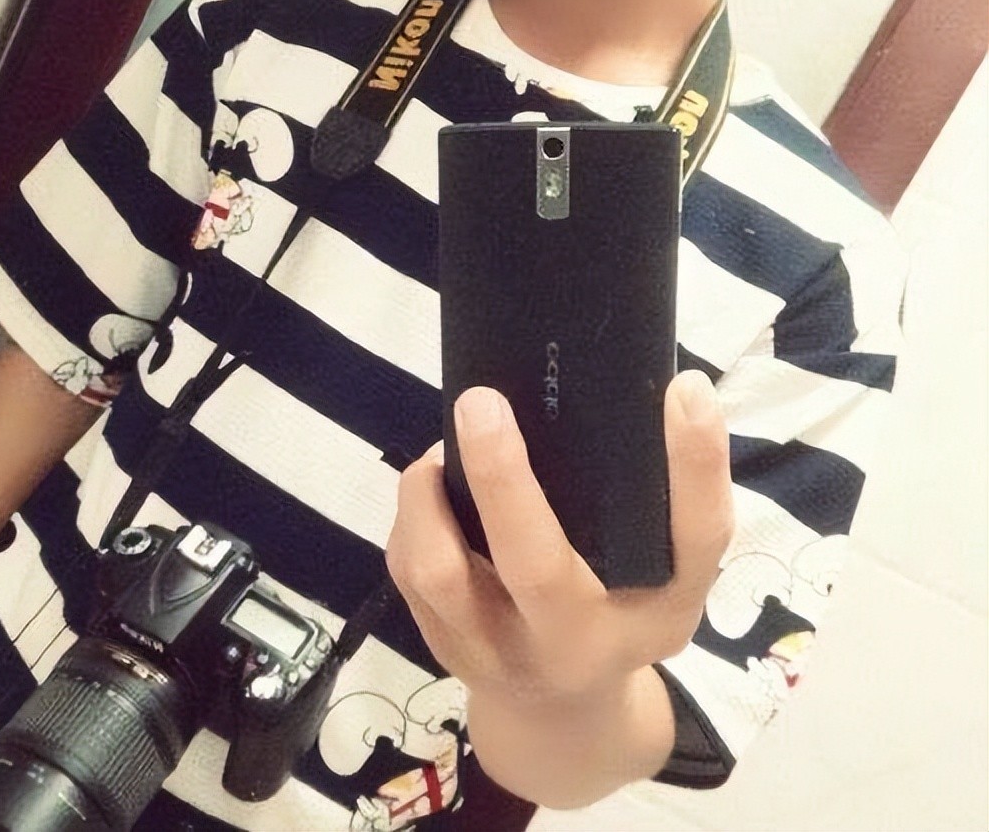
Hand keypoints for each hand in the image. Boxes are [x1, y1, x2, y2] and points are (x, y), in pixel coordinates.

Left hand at [385, 369, 733, 712]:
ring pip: (440, 570)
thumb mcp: (674, 575)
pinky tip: (435, 488)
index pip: (693, 539)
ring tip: (446, 447)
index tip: (685, 389)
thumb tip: (679, 392)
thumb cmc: (625, 616)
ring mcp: (496, 652)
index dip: (695, 463)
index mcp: (649, 617)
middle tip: (482, 400)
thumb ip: (684, 499)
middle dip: (503, 477)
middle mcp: (572, 644)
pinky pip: (407, 567)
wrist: (563, 713)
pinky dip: (414, 512)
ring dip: (429, 493)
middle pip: (536, 565)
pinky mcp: (439, 644)